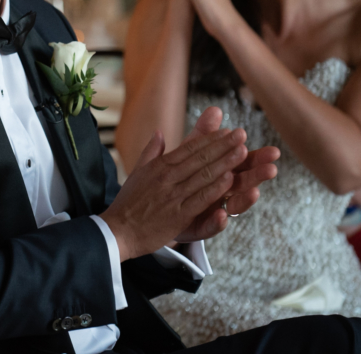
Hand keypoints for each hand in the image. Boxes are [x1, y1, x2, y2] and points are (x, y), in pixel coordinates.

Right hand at [100, 108, 248, 261]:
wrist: (118, 229)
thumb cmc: (128, 201)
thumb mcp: (138, 172)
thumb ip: (151, 152)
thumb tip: (159, 132)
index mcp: (159, 166)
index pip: (190, 148)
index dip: (210, 139)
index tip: (228, 131)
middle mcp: (167, 177)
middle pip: (200, 158)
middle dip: (223, 145)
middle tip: (242, 134)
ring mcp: (173, 195)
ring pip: (204, 176)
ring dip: (225, 162)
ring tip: (243, 151)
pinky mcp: (178, 214)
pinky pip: (200, 198)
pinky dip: (215, 188)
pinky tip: (229, 179)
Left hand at [170, 107, 279, 242]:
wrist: (150, 209)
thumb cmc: (175, 178)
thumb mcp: (187, 153)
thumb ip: (202, 134)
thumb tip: (215, 109)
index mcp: (220, 174)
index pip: (241, 163)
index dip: (257, 158)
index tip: (274, 151)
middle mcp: (220, 193)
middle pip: (242, 183)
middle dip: (257, 175)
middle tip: (272, 167)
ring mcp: (211, 211)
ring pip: (232, 206)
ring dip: (245, 200)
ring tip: (255, 192)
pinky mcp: (197, 227)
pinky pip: (209, 226)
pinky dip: (216, 222)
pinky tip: (222, 215)